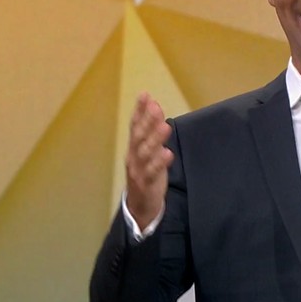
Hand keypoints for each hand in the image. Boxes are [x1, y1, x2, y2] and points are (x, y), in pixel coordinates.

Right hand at [125, 92, 173, 229]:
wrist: (141, 207)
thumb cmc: (147, 174)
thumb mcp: (148, 153)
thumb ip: (152, 134)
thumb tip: (156, 110)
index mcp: (134, 147)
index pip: (135, 125)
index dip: (139, 110)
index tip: (145, 95)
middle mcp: (133, 156)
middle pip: (139, 136)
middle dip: (147, 121)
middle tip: (156, 107)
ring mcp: (137, 170)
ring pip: (145, 153)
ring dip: (155, 138)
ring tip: (165, 126)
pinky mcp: (145, 184)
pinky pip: (151, 172)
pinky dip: (159, 163)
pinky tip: (167, 153)